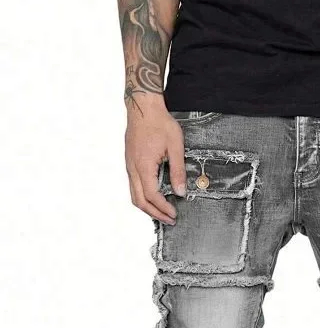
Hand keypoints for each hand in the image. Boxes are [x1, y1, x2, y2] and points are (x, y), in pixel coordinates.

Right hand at [125, 95, 185, 224]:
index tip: (174, 214)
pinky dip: (143, 197)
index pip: (152, 195)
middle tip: (169, 220)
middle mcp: (132, 168)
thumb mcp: (175, 146)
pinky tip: (155, 198)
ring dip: (148, 208)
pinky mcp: (130, 163)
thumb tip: (181, 192)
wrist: (143, 107)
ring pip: (134, 195)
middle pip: (139, 201)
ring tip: (162, 213)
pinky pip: (134, 186)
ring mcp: (129, 166)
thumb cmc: (159, 123)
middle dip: (155, 214)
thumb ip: (178, 171)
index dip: (163, 208)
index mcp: (143, 166)